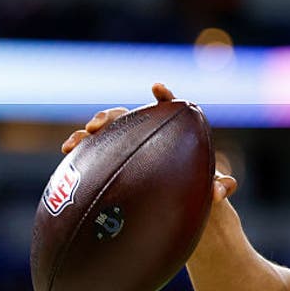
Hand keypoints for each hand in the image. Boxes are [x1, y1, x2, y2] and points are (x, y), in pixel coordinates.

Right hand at [59, 83, 237, 201]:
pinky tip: (68, 151)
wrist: (179, 203)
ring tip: (81, 137)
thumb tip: (220, 192)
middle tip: (100, 123)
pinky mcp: (112, 157)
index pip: (170, 108)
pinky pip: (94, 148)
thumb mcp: (212, 189)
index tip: (156, 87)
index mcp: (176, 132)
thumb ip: (222, 187)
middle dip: (112, 115)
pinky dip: (81, 145)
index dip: (165, 96)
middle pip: (129, 116)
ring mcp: (128, 144)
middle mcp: (148, 133)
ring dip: (91, 129)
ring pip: (108, 130)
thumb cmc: (200, 189)